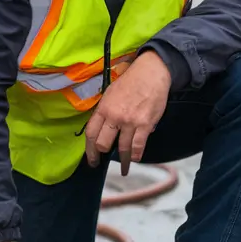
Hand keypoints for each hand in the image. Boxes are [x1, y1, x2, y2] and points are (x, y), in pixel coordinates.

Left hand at [84, 51, 170, 175]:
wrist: (151, 73)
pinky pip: (138, 146)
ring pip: (122, 148)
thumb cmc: (131, 82)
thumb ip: (105, 111)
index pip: (91, 133)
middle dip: (102, 154)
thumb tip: (104, 128)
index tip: (91, 158)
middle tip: (103, 161)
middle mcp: (114, 116)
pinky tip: (135, 159)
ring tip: (123, 168)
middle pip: (103, 144)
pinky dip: (136, 155)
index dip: (89, 149)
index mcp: (103, 108)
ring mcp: (130, 122)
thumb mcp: (110, 93)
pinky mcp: (145, 124)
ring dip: (123, 160)